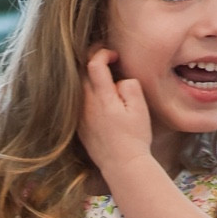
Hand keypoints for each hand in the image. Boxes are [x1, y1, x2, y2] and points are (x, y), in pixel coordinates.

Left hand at [77, 44, 153, 181]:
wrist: (122, 164)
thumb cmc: (134, 137)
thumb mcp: (140, 108)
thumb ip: (129, 86)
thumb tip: (118, 79)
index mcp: (102, 98)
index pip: (94, 64)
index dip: (103, 53)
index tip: (114, 56)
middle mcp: (86, 104)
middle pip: (81, 72)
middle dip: (92, 61)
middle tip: (106, 59)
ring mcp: (80, 116)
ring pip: (77, 87)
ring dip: (87, 77)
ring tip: (101, 76)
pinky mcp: (78, 126)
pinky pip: (77, 102)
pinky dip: (84, 93)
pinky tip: (97, 97)